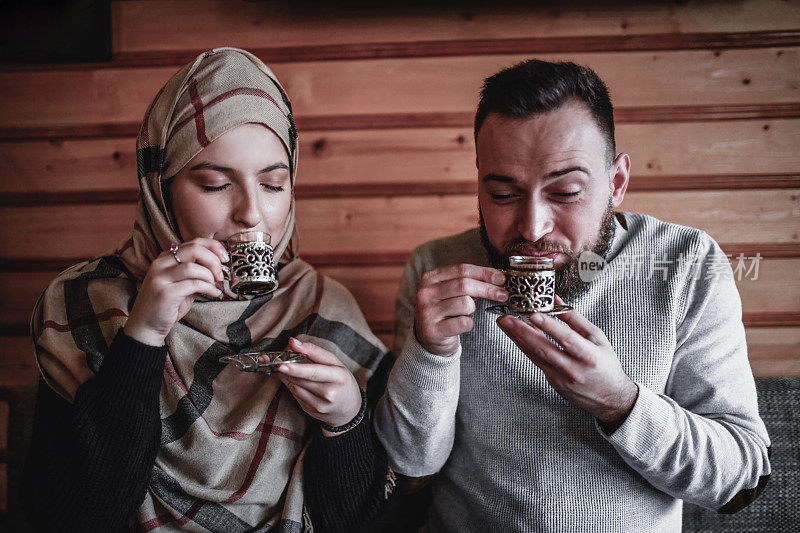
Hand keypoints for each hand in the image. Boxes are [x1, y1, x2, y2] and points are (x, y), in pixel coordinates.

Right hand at [124, 238, 226, 345]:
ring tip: (215, 285)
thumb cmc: (169, 304)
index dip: (213, 247)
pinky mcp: (164, 293)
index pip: (194, 242)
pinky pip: (193, 284)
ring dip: (210, 276)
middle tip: (220, 274)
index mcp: (166, 258)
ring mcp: (160, 277)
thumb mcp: (184, 284)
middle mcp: (161, 264)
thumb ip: (197, 272)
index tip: (225, 258)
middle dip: (213, 260)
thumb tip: (220, 266)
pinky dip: (208, 288)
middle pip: (194, 249)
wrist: (147, 325)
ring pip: (193, 267)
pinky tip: (213, 293)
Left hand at [276, 338, 362, 434]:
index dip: (296, 369)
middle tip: (270, 359)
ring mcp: (319, 405)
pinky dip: (290, 384)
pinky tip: (288, 376)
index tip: (281, 364)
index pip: (314, 372)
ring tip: (276, 365)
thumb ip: (315, 351)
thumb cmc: (342, 381)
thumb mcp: (335, 363)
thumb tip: (293, 342)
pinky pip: (295, 394)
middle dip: (284, 369)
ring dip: (284, 375)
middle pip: (300, 379)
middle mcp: (329, 394)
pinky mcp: (310, 411)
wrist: (349, 408)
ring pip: (294, 387)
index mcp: (338, 377)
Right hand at [414, 263, 506, 355]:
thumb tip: (498, 278)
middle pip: (464, 285)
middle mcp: (425, 293)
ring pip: (465, 304)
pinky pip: (464, 323)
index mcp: (430, 278)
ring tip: (466, 313)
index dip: (485, 273)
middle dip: (488, 289)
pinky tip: (462, 325)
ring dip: (473, 309)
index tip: (501, 278)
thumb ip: (469, 281)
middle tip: (503, 294)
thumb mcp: (451, 291)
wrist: (429, 337)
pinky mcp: (433, 330)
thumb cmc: (446, 310)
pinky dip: (469, 324)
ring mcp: (427, 312)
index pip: (462, 269)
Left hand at [496, 297, 637, 431]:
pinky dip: (525, 347)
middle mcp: (573, 369)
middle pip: (544, 348)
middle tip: (506, 318)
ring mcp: (561, 378)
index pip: (567, 339)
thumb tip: (557, 302)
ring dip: (518, 338)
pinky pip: (536, 361)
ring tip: (505, 323)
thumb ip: (575, 319)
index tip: (534, 315)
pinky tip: (516, 336)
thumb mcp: (597, 338)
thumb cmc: (605, 365)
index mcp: (589, 356)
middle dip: (522, 332)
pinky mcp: (553, 382)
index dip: (550, 326)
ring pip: (535, 355)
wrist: (610, 398)